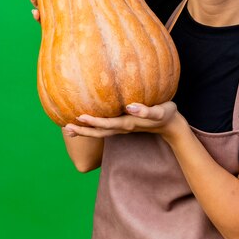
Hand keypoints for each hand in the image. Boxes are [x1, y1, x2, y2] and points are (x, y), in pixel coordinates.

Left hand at [63, 101, 182, 138]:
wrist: (171, 125)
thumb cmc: (167, 114)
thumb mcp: (160, 111)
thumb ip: (146, 111)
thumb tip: (130, 107)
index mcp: (129, 123)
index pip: (107, 124)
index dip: (94, 121)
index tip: (80, 116)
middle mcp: (123, 127)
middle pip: (99, 132)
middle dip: (83, 131)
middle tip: (66, 128)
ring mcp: (123, 128)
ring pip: (100, 132)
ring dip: (85, 131)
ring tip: (68, 129)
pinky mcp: (124, 125)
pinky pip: (105, 127)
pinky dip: (93, 127)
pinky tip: (85, 121)